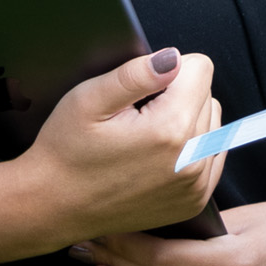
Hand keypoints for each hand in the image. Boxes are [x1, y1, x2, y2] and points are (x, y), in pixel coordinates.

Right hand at [0, 47, 225, 265]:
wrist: (53, 207)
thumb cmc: (66, 151)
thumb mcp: (88, 99)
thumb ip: (135, 74)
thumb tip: (173, 57)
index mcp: (169, 130)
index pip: (200, 68)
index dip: (166, 71)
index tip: (139, 93)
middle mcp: (191, 161)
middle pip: (207, 94)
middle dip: (177, 96)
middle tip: (136, 117)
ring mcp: (195, 186)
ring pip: (212, 123)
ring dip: (187, 120)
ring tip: (144, 137)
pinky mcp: (193, 201)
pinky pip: (211, 155)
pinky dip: (190, 148)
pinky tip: (157, 156)